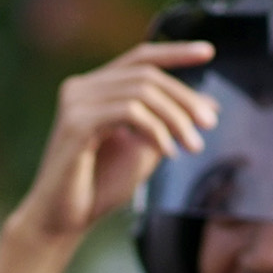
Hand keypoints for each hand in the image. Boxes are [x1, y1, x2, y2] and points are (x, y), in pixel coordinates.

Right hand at [7, 41, 219, 246]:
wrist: (62, 221)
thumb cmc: (99, 187)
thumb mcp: (146, 150)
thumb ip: (171, 123)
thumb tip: (210, 103)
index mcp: (95, 89)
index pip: (140, 58)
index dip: (175, 52)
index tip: (208, 52)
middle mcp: (81, 88)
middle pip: (147, 74)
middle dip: (184, 99)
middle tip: (209, 124)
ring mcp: (76, 102)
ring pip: (142, 91)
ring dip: (175, 118)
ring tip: (192, 146)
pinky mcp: (76, 123)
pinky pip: (129, 112)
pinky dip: (156, 129)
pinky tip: (167, 152)